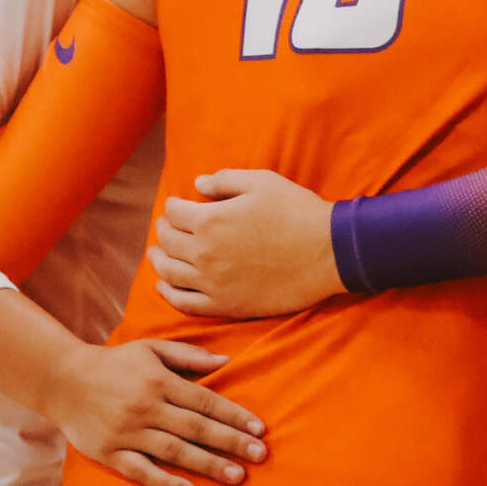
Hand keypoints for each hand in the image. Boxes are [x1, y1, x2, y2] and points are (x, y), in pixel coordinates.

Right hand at [34, 337, 266, 485]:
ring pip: (173, 451)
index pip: (205, 401)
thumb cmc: (114, 363)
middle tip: (260, 455)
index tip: (260, 429)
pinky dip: (165, 482)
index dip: (234, 415)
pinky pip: (140, 471)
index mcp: (159, 381)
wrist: (61, 380)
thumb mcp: (151, 349)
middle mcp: (145, 408)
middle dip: (231, 442)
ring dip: (207, 464)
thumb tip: (227, 361)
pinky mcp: (109, 453)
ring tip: (237, 476)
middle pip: (195, 428)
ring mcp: (127, 433)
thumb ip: (189, 356)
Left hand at [151, 170, 345, 319]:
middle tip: (167, 226)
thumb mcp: (262, 182)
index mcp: (210, 220)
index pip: (175, 212)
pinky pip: (185, 303)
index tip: (179, 205)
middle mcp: (204, 253)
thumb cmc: (297, 212)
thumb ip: (225, 181)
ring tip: (157, 254)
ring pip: (169, 273)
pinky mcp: (226, 304)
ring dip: (158, 260)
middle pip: (167, 242)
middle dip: (164, 230)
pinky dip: (169, 294)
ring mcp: (213, 282)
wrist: (328, 252)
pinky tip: (165, 286)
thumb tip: (198, 185)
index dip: (174, 206)